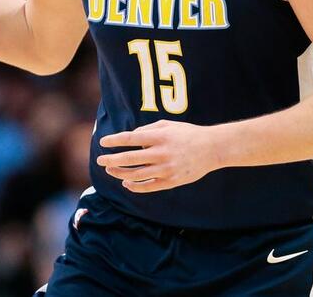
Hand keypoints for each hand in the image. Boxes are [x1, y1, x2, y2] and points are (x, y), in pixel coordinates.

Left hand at [96, 119, 222, 192]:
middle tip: (100, 160)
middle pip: (129, 158)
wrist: (212, 149)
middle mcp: (161, 153)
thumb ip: (147, 130)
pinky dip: (135, 186)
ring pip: (136, 174)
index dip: (114, 141)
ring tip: (110, 171)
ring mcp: (166, 169)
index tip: (102, 143)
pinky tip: (126, 183)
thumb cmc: (187, 134)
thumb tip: (131, 138)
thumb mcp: (167, 125)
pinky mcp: (172, 181)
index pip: (130, 139)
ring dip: (120, 173)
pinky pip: (149, 186)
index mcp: (160, 136)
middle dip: (111, 160)